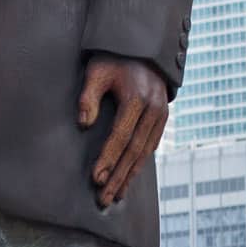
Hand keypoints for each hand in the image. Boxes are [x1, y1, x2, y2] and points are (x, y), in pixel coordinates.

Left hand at [78, 53, 167, 206]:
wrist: (143, 48)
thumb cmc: (113, 59)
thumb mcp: (96, 71)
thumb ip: (88, 96)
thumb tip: (83, 124)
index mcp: (137, 98)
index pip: (121, 136)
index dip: (108, 159)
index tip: (96, 178)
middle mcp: (154, 109)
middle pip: (134, 150)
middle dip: (118, 176)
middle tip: (104, 198)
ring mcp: (161, 114)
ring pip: (145, 152)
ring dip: (130, 176)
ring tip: (115, 195)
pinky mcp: (162, 118)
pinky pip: (151, 146)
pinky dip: (140, 164)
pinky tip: (128, 178)